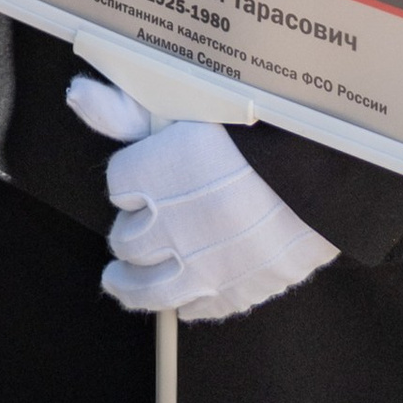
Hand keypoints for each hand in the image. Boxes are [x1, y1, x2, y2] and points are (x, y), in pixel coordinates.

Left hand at [83, 107, 335, 323]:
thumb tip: (76, 94)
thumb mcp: (186, 104)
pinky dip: (187, 303)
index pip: (118, 183)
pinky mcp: (234, 293)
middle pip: (126, 240)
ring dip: (131, 284)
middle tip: (132, 228)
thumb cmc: (255, 130)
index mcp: (153, 175)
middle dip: (128, 231)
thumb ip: (127, 109)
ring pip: (148, 289)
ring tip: (119, 279)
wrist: (326, 175)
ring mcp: (201, 268)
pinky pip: (197, 308)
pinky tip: (181, 300)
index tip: (143, 173)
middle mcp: (169, 228)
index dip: (130, 178)